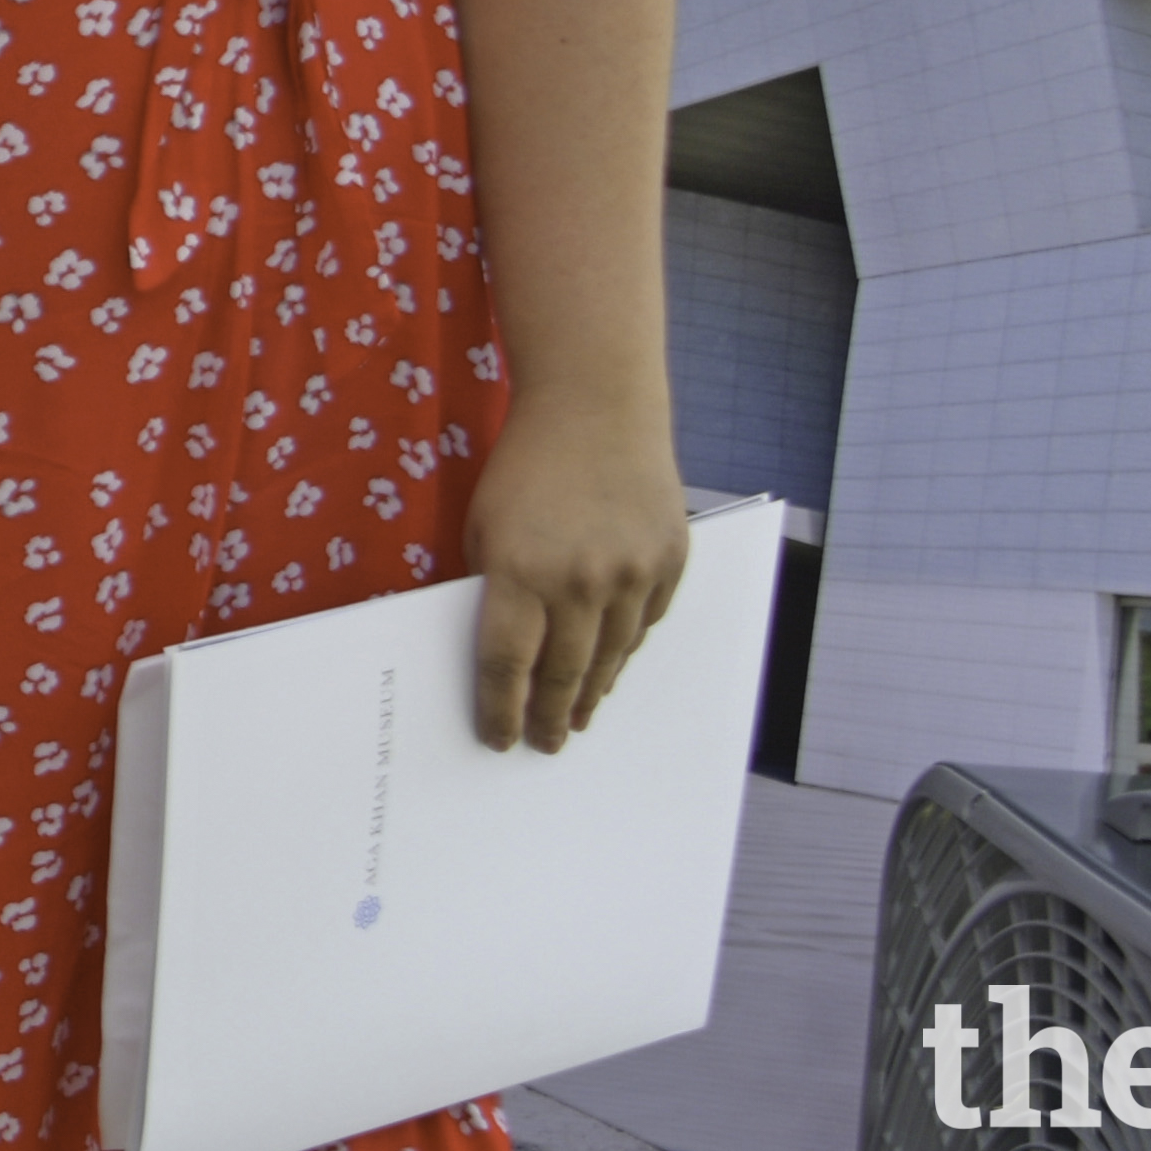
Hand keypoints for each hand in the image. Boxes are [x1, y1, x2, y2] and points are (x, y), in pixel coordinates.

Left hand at [464, 391, 690, 753]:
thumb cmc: (526, 465)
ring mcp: (631, 573)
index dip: (499, 710)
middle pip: (563, 673)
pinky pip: (644, 624)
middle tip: (546, 743)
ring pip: (610, 657)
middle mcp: (579, 581)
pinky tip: (610, 666)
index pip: (505, 665)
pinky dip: (624, 650)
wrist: (596, 406)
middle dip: (551, 717)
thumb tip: (506, 654)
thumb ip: (493, 587)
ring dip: (592, 693)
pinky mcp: (668, 562)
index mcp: (519, 571)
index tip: (498, 739)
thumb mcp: (483, 525)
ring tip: (579, 716)